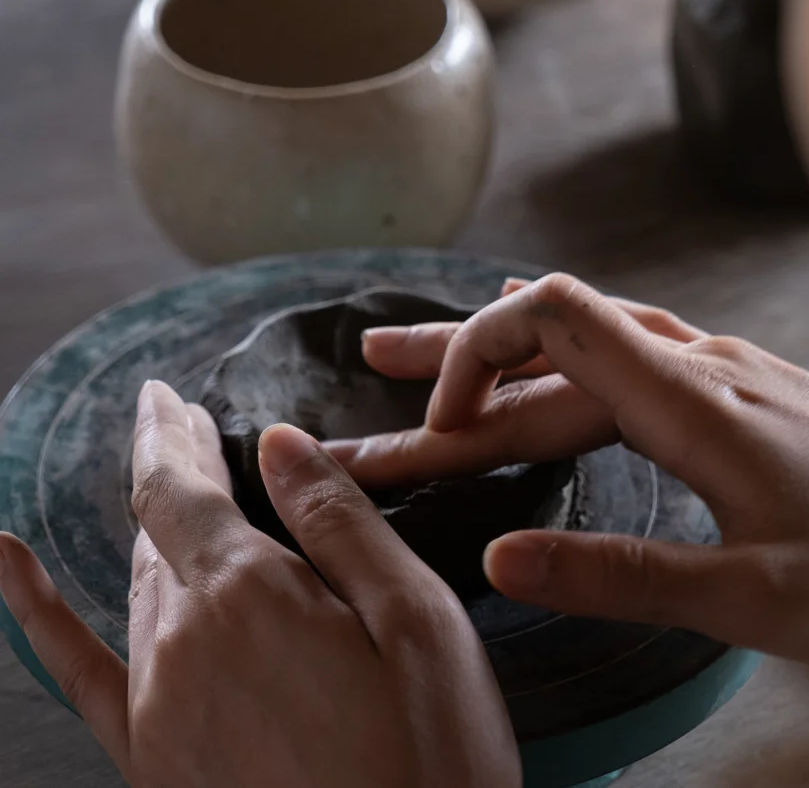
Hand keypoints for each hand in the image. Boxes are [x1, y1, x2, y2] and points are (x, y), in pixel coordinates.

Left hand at [0, 382, 518, 787]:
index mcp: (249, 594)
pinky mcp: (151, 759)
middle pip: (160, 527)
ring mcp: (155, 706)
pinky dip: (33, 609)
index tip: (166, 394)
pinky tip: (4, 563)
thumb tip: (277, 442)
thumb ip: (339, 522)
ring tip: (166, 476)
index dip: (171, 433)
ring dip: (154, 525)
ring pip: (141, 584)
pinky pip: (77, 669)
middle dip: (171, 465)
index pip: (181, 487)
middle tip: (178, 416)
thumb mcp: (415, 620)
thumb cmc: (430, 757)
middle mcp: (183, 642)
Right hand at [327, 273, 808, 666]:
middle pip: (540, 340)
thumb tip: (500, 560)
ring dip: (489, 350)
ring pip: (571, 340)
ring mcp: (703, 365)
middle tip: (367, 375)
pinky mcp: (716, 384)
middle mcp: (686, 362)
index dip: (475, 358)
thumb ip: (622, 577)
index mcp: (685, 398)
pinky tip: (529, 341)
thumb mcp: (756, 599)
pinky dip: (547, 348)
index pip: (549, 321)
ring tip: (408, 351)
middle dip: (449, 371)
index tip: (439, 434)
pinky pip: (610, 345)